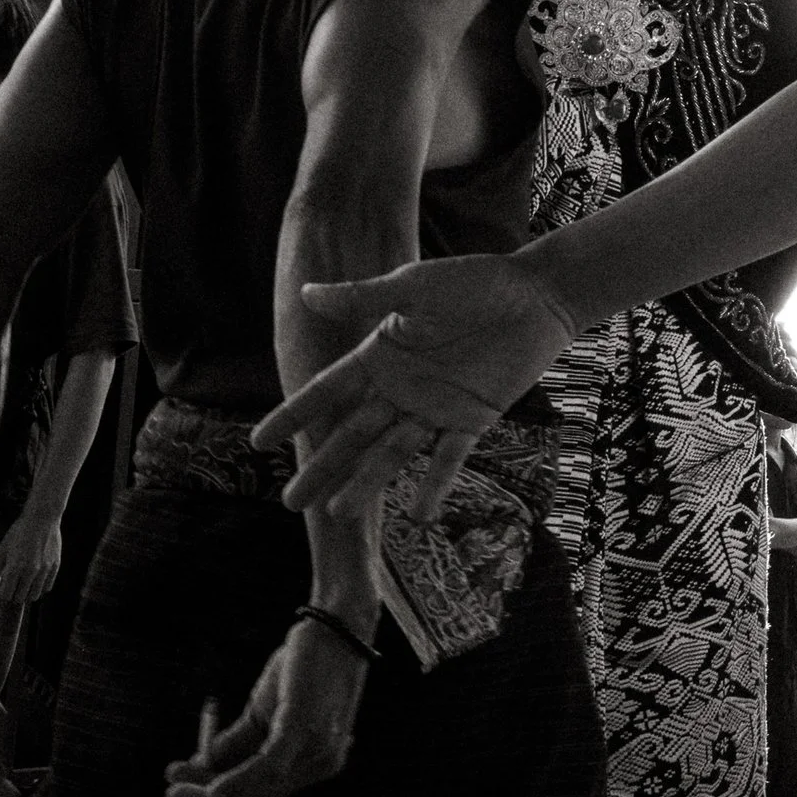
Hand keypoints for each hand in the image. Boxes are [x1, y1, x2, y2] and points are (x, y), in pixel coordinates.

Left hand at [0, 510, 61, 608]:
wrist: (42, 519)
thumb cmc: (18, 533)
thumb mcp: (1, 551)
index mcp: (15, 568)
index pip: (5, 596)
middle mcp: (31, 571)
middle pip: (19, 598)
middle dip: (11, 596)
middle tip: (8, 590)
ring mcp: (45, 570)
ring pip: (34, 596)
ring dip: (25, 594)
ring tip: (21, 585)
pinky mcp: (55, 566)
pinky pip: (47, 587)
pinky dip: (39, 588)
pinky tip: (34, 580)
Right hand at [163, 620, 368, 796]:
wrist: (335, 627)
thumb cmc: (304, 669)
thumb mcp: (264, 712)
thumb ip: (237, 742)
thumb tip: (200, 765)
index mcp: (312, 764)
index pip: (261, 794)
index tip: (179, 790)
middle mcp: (320, 763)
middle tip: (170, 793)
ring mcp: (316, 748)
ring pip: (257, 787)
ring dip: (209, 789)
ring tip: (176, 783)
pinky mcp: (305, 726)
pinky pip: (268, 764)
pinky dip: (237, 779)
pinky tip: (213, 788)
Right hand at [252, 254, 578, 517]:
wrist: (537, 295)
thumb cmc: (476, 282)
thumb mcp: (416, 285)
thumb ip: (363, 295)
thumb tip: (306, 293)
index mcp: (380, 355)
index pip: (328, 391)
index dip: (295, 415)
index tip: (258, 443)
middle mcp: (400, 388)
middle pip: (352, 434)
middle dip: (322, 466)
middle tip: (290, 504)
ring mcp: (434, 407)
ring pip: (392, 452)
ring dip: (366, 482)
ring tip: (337, 514)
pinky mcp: (472, 419)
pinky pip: (449, 458)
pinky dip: (435, 485)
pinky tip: (418, 515)